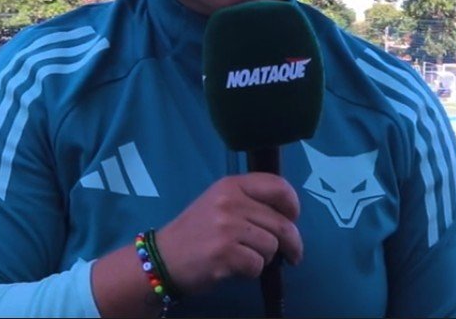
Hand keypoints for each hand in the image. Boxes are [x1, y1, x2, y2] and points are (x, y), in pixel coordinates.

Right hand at [153, 173, 302, 295]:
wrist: (163, 258)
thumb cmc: (196, 231)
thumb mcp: (219, 203)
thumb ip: (250, 202)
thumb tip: (289, 217)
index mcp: (231, 185)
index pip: (278, 186)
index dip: (292, 205)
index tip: (292, 219)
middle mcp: (230, 201)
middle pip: (282, 223)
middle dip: (292, 243)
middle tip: (292, 255)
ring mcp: (226, 227)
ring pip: (272, 246)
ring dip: (266, 258)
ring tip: (247, 257)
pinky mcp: (224, 254)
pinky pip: (257, 265)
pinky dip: (252, 271)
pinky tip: (236, 268)